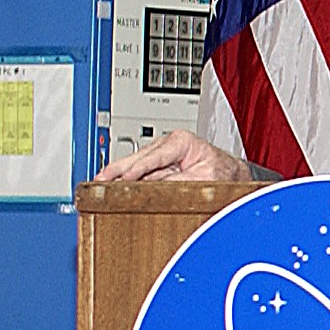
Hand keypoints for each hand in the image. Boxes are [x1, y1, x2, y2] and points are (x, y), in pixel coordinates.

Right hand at [94, 128, 252, 183]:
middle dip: (118, 169)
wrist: (230, 173)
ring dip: (118, 173)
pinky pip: (138, 171)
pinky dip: (125, 177)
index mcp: (181, 142)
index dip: (138, 169)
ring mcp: (161, 154)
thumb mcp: (205, 178)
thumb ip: (182, 182)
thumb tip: (158, 187)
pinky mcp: (157, 165)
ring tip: (100, 182)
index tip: (125, 179)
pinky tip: (113, 184)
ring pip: (134, 163)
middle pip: (137, 157)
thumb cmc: (221, 171)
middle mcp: (167, 145)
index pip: (154, 156)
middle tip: (100, 180)